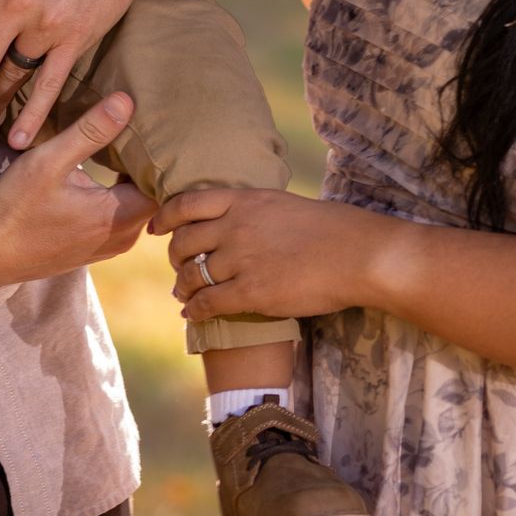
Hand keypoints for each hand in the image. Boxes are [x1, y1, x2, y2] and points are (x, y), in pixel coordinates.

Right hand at [0, 91, 152, 289]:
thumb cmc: (13, 208)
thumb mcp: (50, 161)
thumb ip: (90, 131)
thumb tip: (127, 102)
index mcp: (120, 216)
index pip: (164, 181)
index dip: (161, 153)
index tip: (154, 128)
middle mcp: (123, 238)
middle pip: (153, 194)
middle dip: (147, 165)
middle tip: (142, 130)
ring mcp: (108, 248)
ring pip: (135, 207)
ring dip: (130, 181)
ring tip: (125, 146)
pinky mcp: (92, 250)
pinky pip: (119, 219)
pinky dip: (116, 197)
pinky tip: (103, 173)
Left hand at [158, 184, 388, 324]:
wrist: (358, 255)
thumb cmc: (330, 230)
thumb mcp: (283, 206)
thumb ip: (253, 213)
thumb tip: (235, 223)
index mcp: (244, 200)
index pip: (187, 204)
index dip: (165, 218)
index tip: (157, 228)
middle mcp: (236, 227)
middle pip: (184, 243)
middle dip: (176, 259)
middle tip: (180, 269)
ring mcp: (242, 260)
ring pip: (192, 275)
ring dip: (184, 287)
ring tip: (186, 294)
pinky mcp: (252, 293)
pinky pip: (208, 303)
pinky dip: (195, 311)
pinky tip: (193, 315)